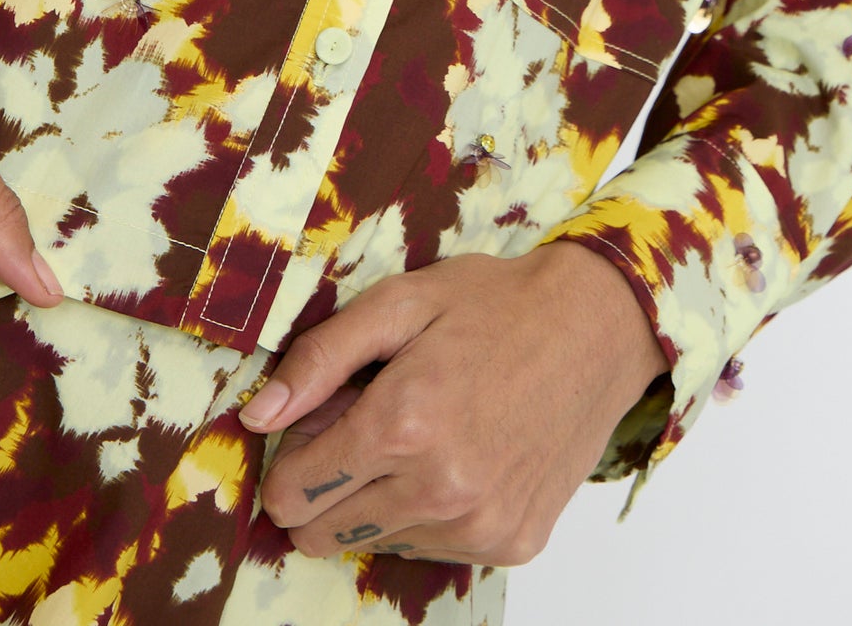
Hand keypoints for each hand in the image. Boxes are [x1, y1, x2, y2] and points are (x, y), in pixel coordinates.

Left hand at [241, 243, 668, 566]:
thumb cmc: (494, 306)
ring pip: (375, 544)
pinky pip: (432, 549)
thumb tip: (256, 418)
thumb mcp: (398, 303)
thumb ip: (319, 358)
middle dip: (325, 486)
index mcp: (402, 425)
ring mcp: (478, 525)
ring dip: (379, 499)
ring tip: (422, 432)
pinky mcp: (510, 543)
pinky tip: (461, 454)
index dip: (292, 456)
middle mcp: (439, 490)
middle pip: (323, 535)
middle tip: (365, 427)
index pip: (292, 493)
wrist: (595, 329)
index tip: (319, 422)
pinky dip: (429, 511)